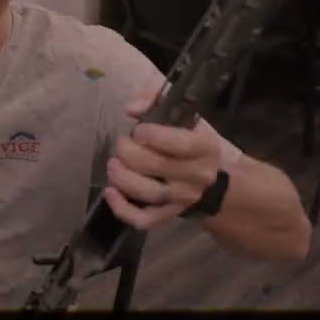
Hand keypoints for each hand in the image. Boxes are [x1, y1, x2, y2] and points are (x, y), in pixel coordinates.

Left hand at [102, 89, 222, 229]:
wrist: (209, 179)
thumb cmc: (189, 139)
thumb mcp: (182, 114)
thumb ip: (154, 100)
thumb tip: (130, 108)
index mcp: (204, 147)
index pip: (179, 143)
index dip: (151, 134)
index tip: (139, 130)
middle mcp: (197, 175)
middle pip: (156, 166)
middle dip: (128, 152)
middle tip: (121, 144)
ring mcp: (182, 199)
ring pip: (149, 193)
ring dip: (122, 177)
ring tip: (113, 164)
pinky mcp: (168, 215)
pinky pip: (144, 220)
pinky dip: (122, 209)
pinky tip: (110, 192)